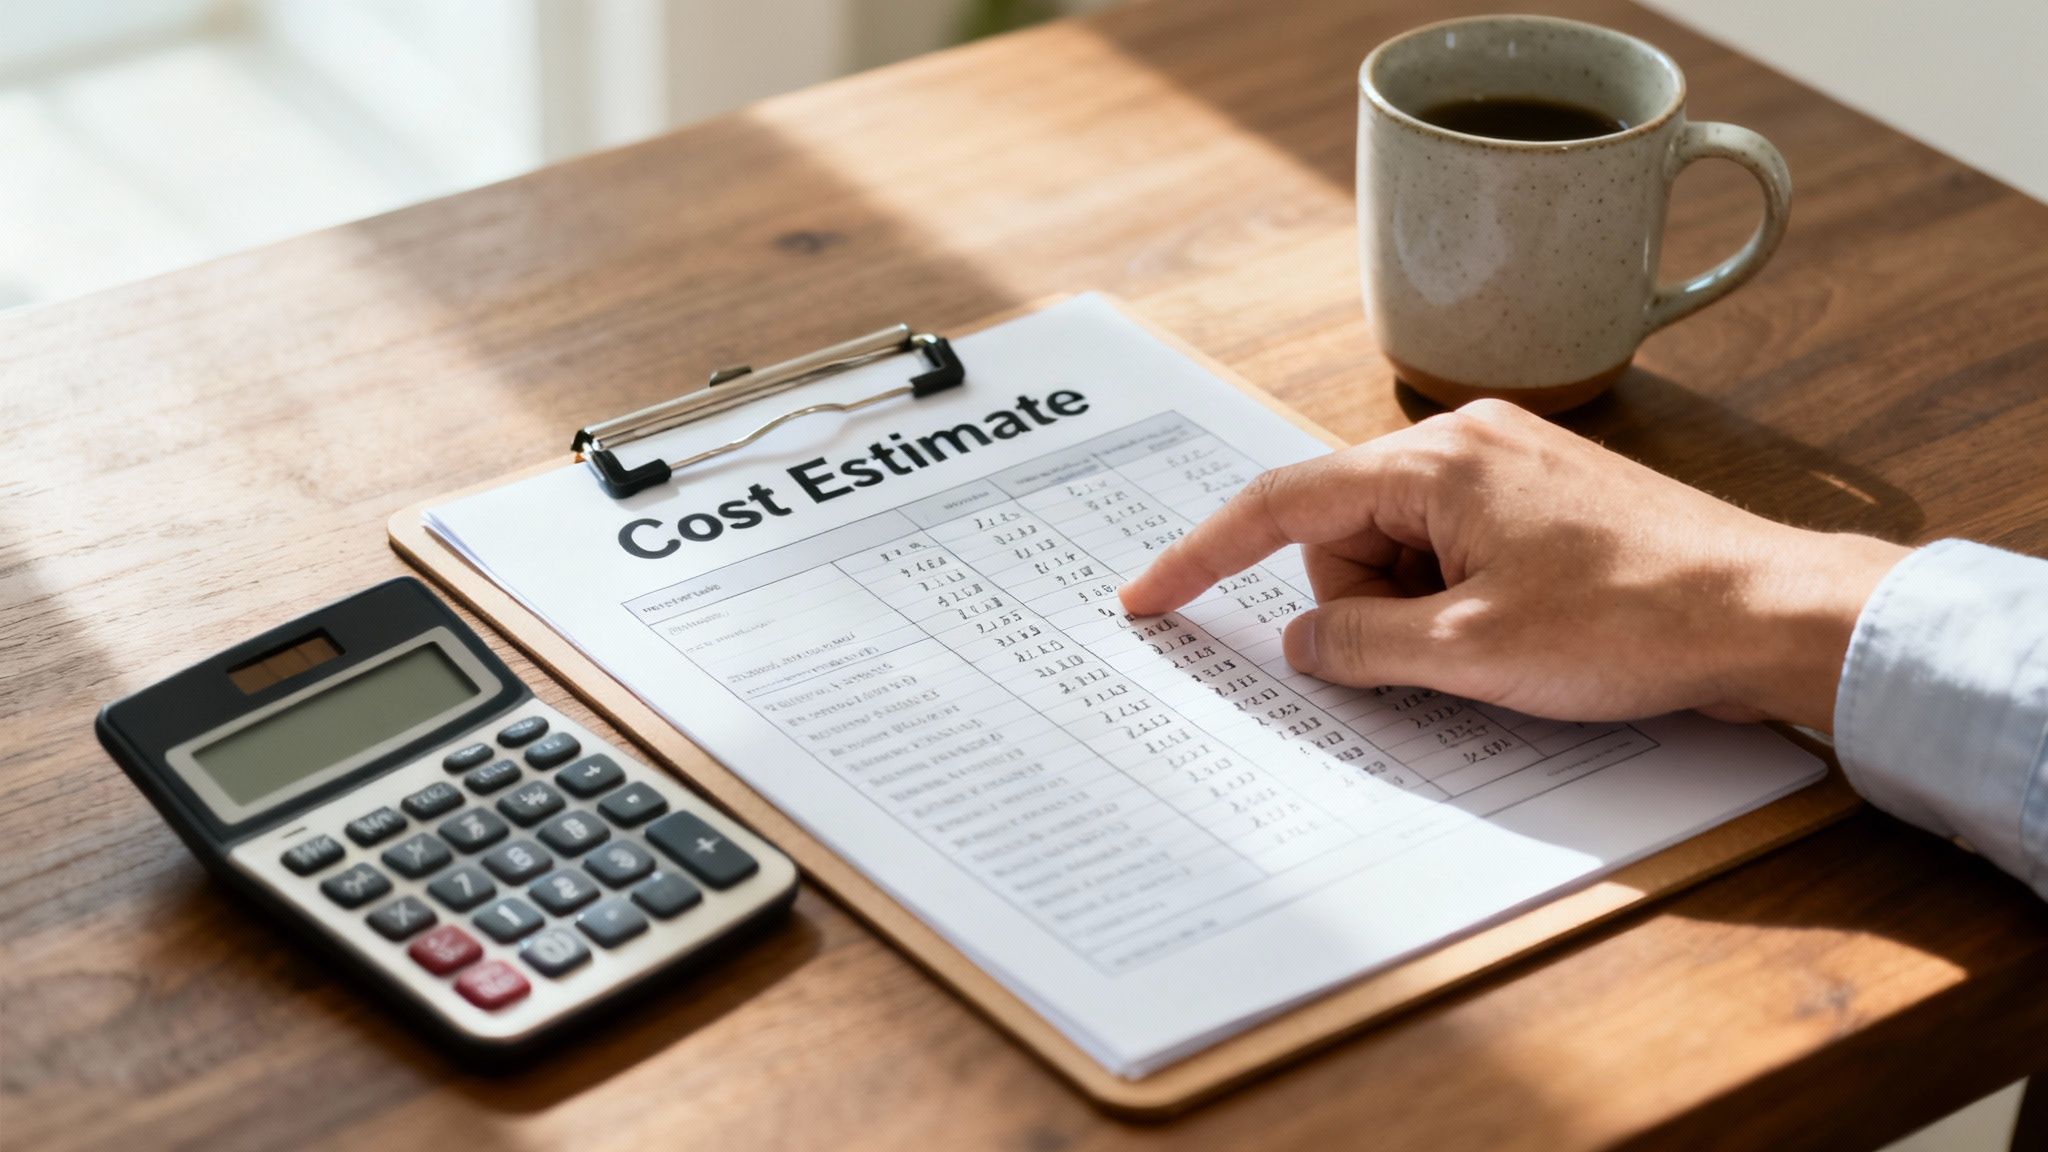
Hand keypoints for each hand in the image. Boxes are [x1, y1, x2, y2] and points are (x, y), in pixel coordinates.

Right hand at [1118, 400, 1908, 731]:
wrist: (1770, 611)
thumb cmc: (1634, 620)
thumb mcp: (1471, 654)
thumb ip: (1360, 647)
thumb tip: (1300, 645)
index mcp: (1435, 460)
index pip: (1281, 500)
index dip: (1203, 554)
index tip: (1148, 595)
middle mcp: (1465, 440)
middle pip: (1345, 532)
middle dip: (1364, 606)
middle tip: (1438, 655)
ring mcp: (1510, 463)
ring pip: (1401, 547)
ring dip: (1419, 611)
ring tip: (1500, 645)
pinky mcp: (1544, 496)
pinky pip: (1453, 548)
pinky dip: (1456, 599)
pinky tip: (1517, 633)